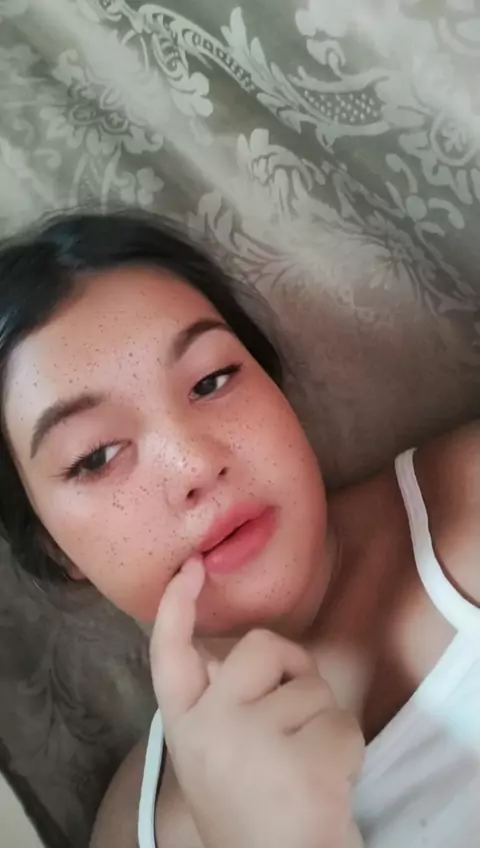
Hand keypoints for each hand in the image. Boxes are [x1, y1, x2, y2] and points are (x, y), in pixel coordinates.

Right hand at [150, 558, 363, 847]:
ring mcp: (253, 743)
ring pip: (313, 689)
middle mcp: (209, 728)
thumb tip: (253, 649)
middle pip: (264, 647)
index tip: (190, 568)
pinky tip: (326, 787)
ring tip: (305, 771)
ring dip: (323, 724)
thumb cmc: (254, 806)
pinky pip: (343, 724)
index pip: (169, 656)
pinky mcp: (302, 765)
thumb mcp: (216, 751)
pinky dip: (347, 751)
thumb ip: (222, 701)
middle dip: (293, 668)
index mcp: (186, 726)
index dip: (175, 608)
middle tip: (296, 722)